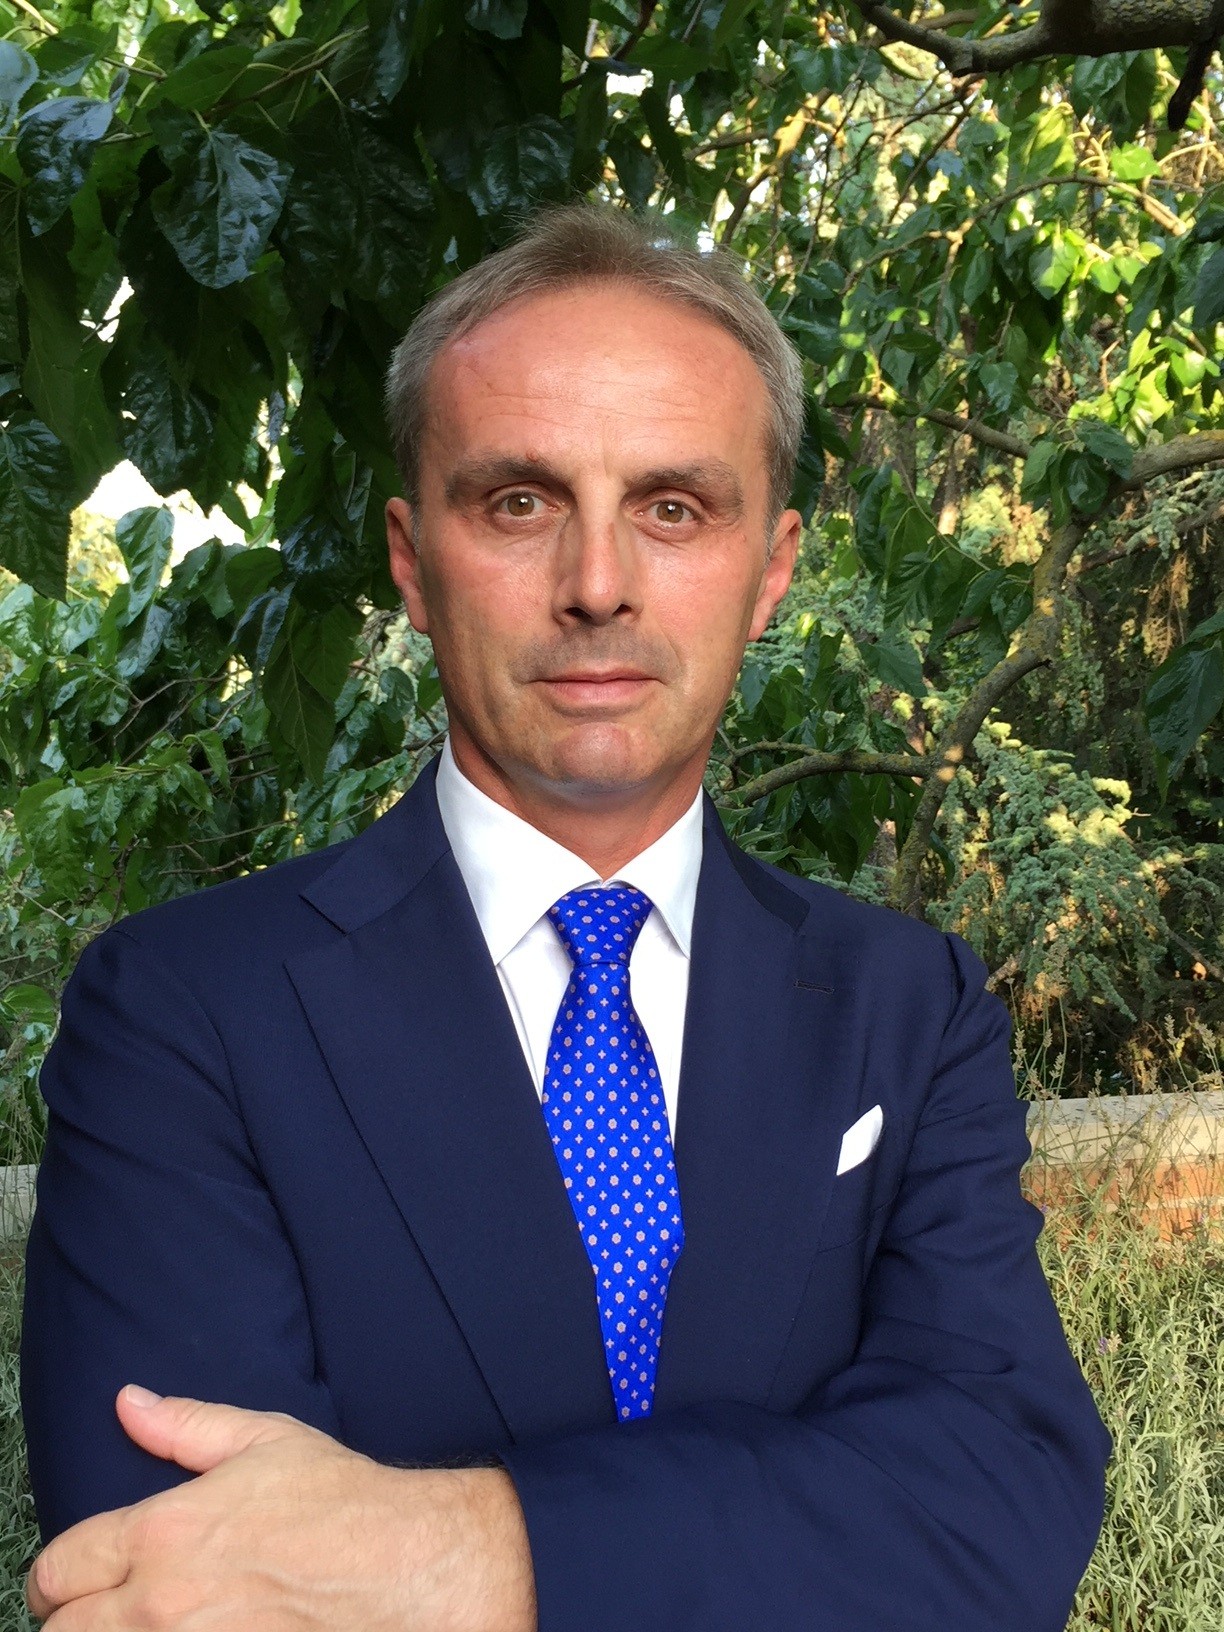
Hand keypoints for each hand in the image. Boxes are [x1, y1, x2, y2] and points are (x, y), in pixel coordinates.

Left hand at [25, 1386, 536, 1630]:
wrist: (403, 1567)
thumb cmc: (340, 1503)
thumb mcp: (264, 1441)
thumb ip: (185, 1424)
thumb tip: (129, 1402)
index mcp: (163, 1531)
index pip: (58, 1570)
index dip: (58, 1577)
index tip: (75, 1581)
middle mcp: (161, 1602)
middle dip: (75, 1619)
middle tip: (106, 1611)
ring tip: (145, 1625)